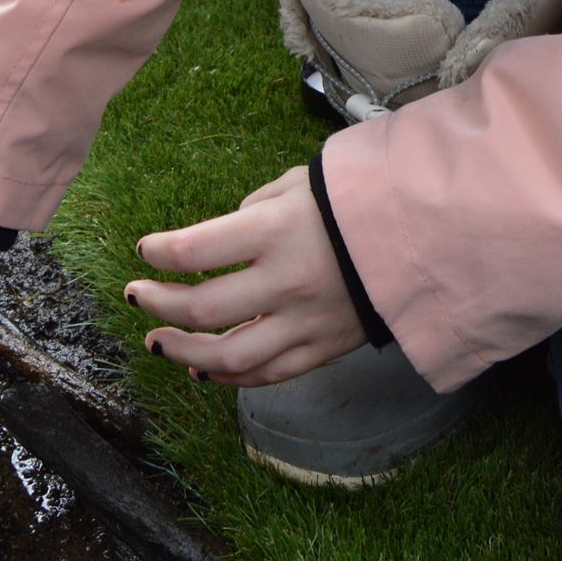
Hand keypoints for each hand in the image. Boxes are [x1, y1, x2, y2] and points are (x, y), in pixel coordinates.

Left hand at [127, 166, 368, 386]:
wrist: (425, 236)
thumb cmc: (356, 199)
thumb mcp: (299, 184)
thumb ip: (252, 209)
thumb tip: (221, 240)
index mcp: (275, 232)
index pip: (194, 250)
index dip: (159, 253)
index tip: (145, 251)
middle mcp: (284, 282)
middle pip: (201, 308)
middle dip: (157, 303)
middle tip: (136, 296)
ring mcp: (304, 323)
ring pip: (228, 356)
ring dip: (182, 352)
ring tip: (156, 342)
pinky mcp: (323, 349)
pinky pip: (267, 374)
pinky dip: (230, 376)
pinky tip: (204, 368)